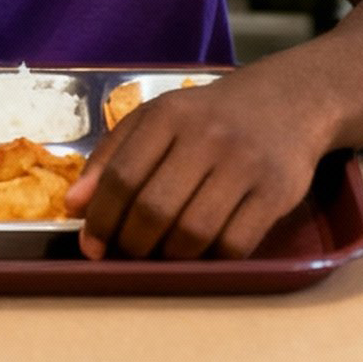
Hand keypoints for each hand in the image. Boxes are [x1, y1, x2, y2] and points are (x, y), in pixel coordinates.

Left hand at [67, 71, 316, 259]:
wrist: (287, 100)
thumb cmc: (210, 116)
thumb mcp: (157, 118)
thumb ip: (112, 156)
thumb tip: (75, 206)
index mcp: (168, 115)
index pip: (122, 176)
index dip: (101, 219)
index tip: (92, 246)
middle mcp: (206, 136)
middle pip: (155, 209)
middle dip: (133, 244)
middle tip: (128, 254)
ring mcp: (244, 164)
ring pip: (193, 234)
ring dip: (170, 258)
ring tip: (162, 255)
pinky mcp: (276, 191)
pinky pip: (235, 246)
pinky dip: (211, 260)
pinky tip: (202, 253)